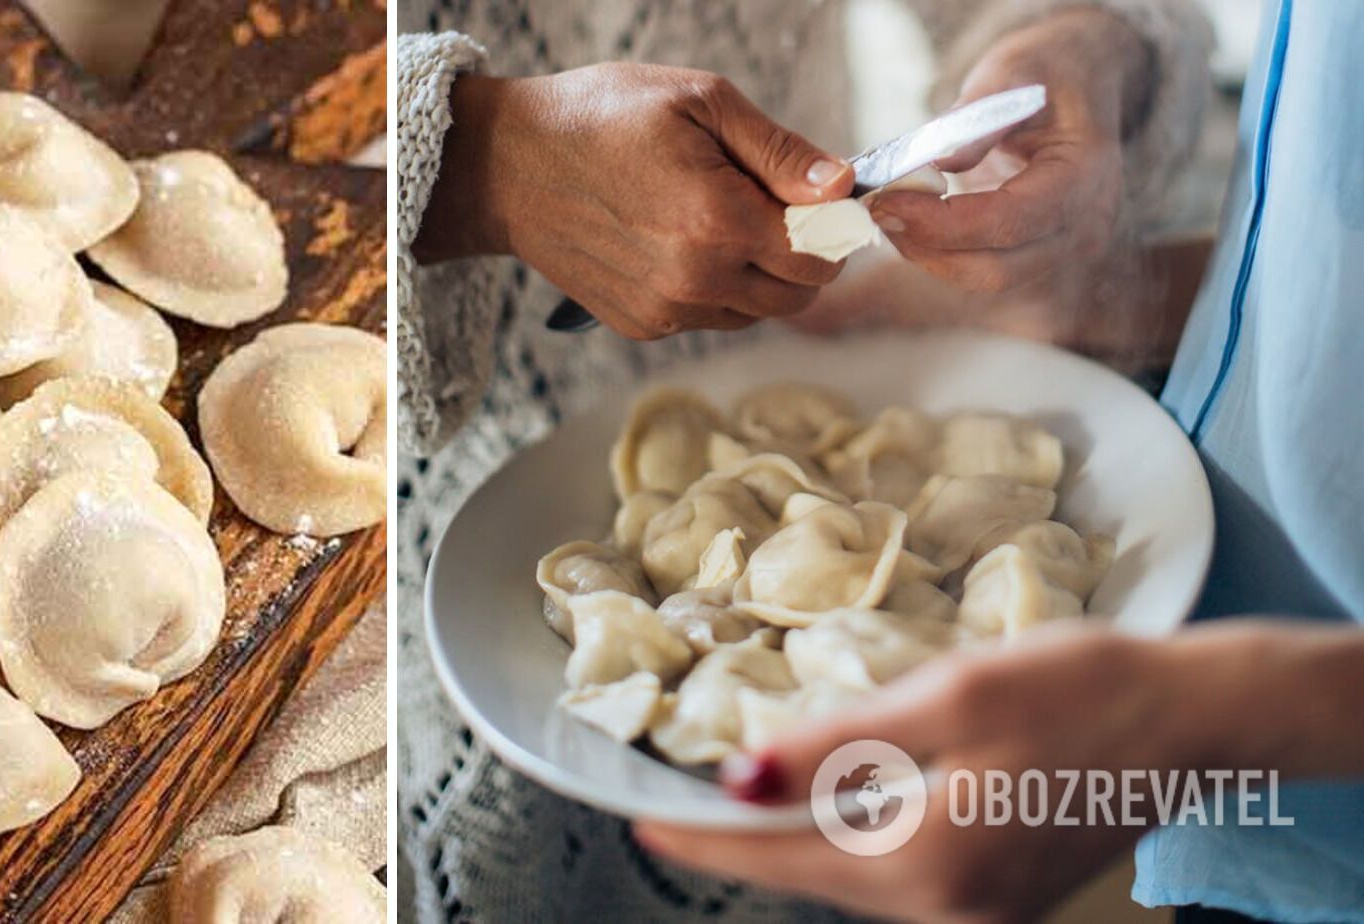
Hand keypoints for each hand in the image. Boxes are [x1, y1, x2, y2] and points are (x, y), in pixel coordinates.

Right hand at [413, 64, 852, 339]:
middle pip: (798, 296)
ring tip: (721, 220)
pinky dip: (715, 288)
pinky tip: (681, 242)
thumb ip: (778, 150)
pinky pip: (709, 319)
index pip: (821, 254)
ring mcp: (666, 310)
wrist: (507, 166)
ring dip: (760, 275)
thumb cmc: (601, 118)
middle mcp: (696, 279)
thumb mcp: (699, 102)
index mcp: (719, 220)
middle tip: (778, 209)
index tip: (822, 199)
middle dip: (804, 255)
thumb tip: (842, 185)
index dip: (834, 225)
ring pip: (757, 312)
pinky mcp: (641, 325)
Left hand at [632, 623, 1363, 922]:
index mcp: (930, 862)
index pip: (780, 857)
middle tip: (675, 808)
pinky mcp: (1005, 896)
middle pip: (813, 878)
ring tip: (736, 804)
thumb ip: (838, 745)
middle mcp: (953, 909)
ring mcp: (984, 911)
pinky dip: (853, 845)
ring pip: (855, 882)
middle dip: (744, 844)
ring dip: (796, 844)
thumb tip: (739, 779)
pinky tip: (828, 808)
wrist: (1199, 718)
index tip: (642, 823)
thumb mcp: (948, 698)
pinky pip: (901, 878)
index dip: (705, 841)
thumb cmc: (1084, 691)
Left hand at [868, 9, 1153, 292]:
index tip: (884, 202)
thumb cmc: (1045, 70)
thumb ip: (974, 121)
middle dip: (927, 246)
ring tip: (888, 212)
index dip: (940, 222)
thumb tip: (933, 166)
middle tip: (876, 210)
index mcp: (1086, 176)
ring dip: (928, 253)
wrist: (1079, 81)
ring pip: (985, 277)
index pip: (1009, 220)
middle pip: (996, 268)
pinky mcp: (1040, 253)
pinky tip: (910, 220)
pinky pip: (984, 268)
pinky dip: (941, 252)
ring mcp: (1065, 247)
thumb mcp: (1011, 72)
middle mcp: (1085, 225)